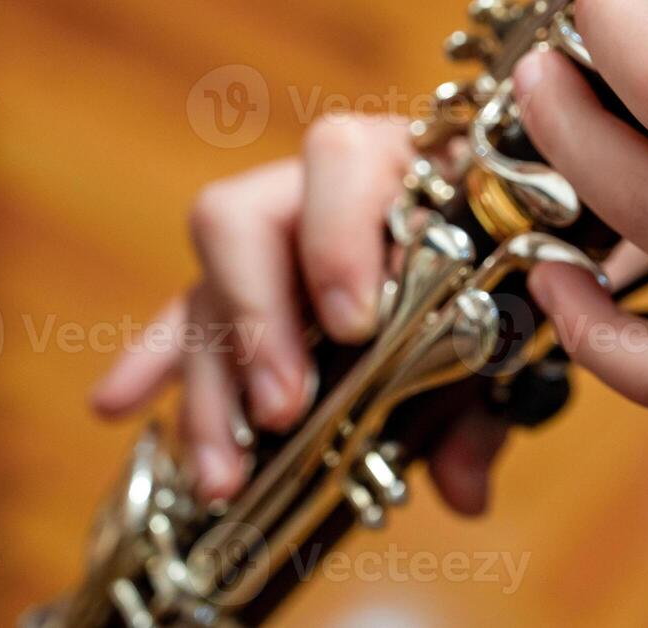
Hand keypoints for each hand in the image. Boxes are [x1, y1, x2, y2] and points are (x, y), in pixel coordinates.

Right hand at [89, 117, 507, 512]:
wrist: (528, 231)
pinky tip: (118, 403)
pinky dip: (157, 360)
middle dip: (255, 321)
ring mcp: (275, 235)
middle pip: (244, 218)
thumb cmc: (520, 262)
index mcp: (403, 160)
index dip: (336, 238)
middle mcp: (321, 188)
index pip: (342, 161)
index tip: (352, 325)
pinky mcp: (248, 284)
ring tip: (225, 472)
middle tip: (282, 409)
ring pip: (208, 286)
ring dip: (208, 382)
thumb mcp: (519, 319)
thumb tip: (462, 487)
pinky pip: (185, 313)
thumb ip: (491, 393)